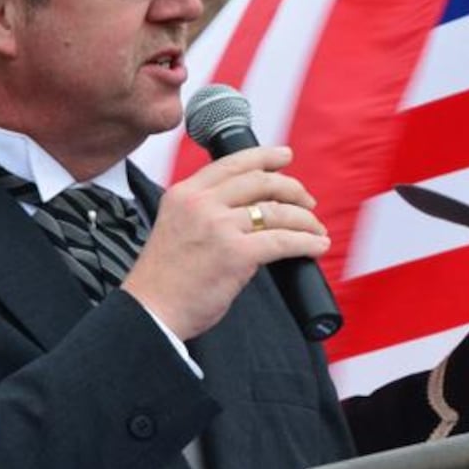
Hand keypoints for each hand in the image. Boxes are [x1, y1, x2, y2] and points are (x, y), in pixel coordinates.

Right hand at [123, 145, 330, 340]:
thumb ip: (205, 212)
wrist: (152, 311)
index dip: (265, 157)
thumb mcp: (177, 227)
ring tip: (315, 229)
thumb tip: (251, 212)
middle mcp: (201, 204)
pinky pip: (283, 241)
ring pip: (276, 212)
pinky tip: (316, 246)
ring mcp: (219, 227)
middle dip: (292, 189)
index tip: (285, 156)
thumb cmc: (165, 280)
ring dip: (304, 219)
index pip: (232, 163)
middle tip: (307, 201)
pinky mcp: (237, 253)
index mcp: (184, 194)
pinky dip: (306, 243)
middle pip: (260, 182)